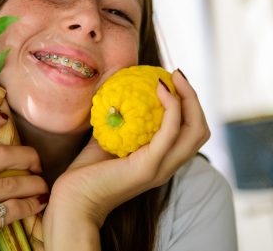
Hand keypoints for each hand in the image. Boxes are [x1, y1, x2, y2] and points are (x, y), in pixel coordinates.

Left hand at [44, 69, 209, 226]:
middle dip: (194, 97)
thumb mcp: (112, 136)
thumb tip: (122, 85)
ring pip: (194, 130)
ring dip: (188, 98)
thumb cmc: (89, 168)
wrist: (73, 199)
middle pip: (200, 129)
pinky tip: (160, 89)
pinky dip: (172, 107)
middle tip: (178, 74)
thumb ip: (123, 117)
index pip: (191, 130)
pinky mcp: (149, 167)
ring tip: (173, 76)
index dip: (189, 103)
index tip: (174, 79)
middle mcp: (168, 164)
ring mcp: (161, 167)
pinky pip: (170, 133)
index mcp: (162, 159)